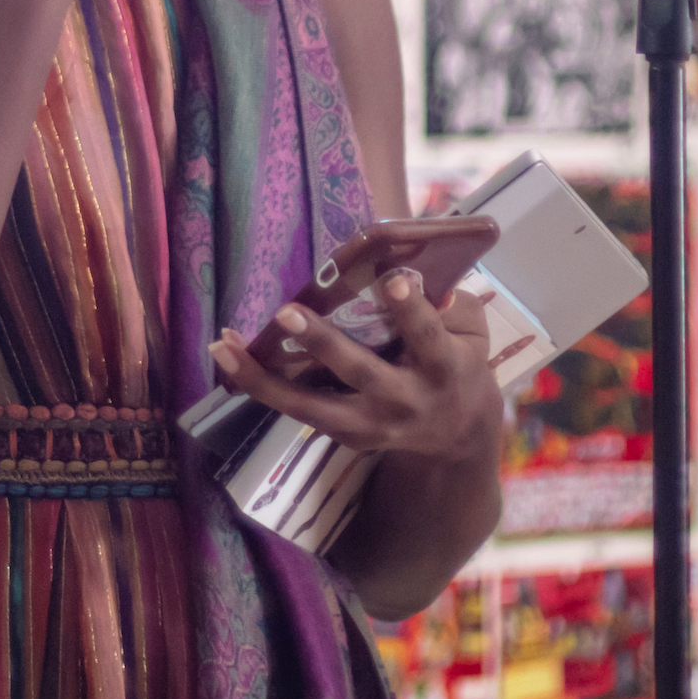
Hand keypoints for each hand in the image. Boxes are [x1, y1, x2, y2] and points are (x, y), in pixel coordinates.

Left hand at [207, 275, 503, 468]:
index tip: (394, 280)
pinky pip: (298, 411)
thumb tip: (411, 262)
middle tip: (287, 313)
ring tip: (225, 347)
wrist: (457, 436)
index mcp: (442, 369)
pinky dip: (260, 386)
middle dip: (323, 344)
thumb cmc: (459, 364)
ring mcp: (370, 425)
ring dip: (265, 378)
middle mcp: (404, 402)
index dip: (411, 310)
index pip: (427, 338)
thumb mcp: (472, 334)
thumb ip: (451, 302)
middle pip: (359, 373)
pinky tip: (228, 357)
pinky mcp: (345, 436)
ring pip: (312, 407)